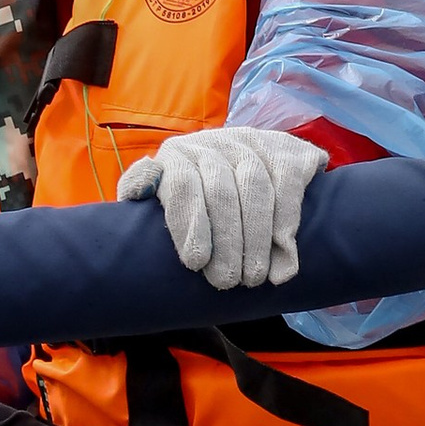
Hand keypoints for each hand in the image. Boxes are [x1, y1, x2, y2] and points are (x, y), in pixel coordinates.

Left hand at [119, 125, 326, 290]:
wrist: (249, 166)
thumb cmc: (196, 197)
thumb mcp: (163, 193)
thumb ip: (144, 190)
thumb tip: (137, 194)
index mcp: (176, 156)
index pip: (181, 184)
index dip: (188, 222)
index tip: (195, 262)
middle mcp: (213, 143)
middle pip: (220, 190)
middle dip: (225, 241)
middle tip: (227, 281)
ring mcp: (252, 144)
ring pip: (255, 187)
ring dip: (257, 237)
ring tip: (254, 277)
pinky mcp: (286, 150)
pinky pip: (287, 183)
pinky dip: (287, 218)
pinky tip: (283, 249)